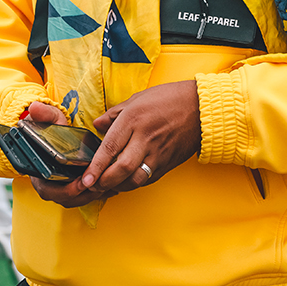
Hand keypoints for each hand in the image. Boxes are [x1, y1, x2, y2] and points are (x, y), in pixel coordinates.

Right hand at [23, 101, 117, 208]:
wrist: (53, 132)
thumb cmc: (50, 128)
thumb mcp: (48, 119)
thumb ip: (44, 113)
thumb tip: (35, 108)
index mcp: (37, 170)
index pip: (47, 189)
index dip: (64, 189)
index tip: (80, 182)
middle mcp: (47, 183)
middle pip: (64, 199)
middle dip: (83, 195)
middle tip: (99, 186)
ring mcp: (60, 187)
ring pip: (76, 201)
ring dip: (92, 196)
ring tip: (108, 186)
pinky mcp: (72, 188)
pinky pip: (83, 198)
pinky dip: (96, 194)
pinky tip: (110, 187)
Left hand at [79, 80, 201, 193]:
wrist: (201, 107)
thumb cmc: (168, 99)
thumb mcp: (136, 99)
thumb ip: (113, 114)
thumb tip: (97, 126)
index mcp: (133, 120)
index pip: (110, 147)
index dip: (95, 166)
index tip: (85, 179)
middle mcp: (145, 138)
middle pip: (122, 168)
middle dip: (104, 182)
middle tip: (92, 187)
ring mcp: (158, 153)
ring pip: (136, 178)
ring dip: (119, 186)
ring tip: (107, 186)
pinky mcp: (168, 162)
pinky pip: (149, 178)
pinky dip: (134, 184)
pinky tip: (125, 182)